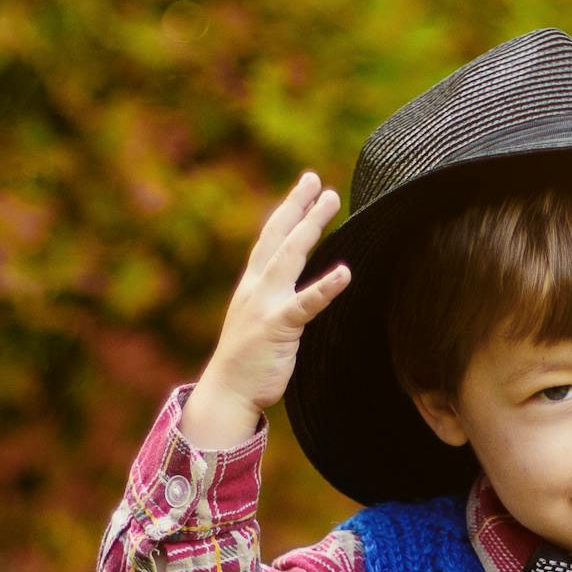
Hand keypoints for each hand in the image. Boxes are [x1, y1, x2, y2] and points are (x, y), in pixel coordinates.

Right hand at [184, 172, 353, 452]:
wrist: (227, 391)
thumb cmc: (247, 361)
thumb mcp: (258, 321)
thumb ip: (274, 301)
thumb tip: (296, 294)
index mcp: (252, 285)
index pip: (270, 238)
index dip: (289, 209)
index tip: (307, 185)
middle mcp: (256, 287)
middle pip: (278, 236)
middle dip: (298, 205)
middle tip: (317, 179)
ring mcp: (265, 304)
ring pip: (289, 256)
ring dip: (310, 225)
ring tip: (331, 200)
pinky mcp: (278, 327)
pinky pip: (305, 303)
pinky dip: (325, 286)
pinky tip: (345, 272)